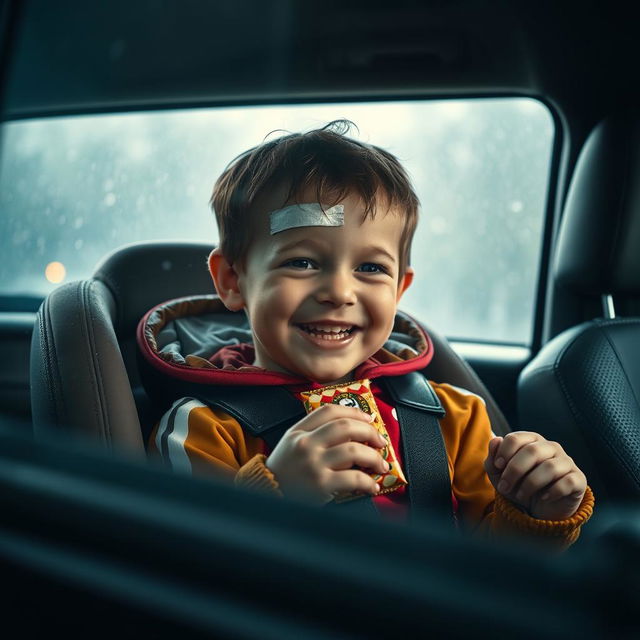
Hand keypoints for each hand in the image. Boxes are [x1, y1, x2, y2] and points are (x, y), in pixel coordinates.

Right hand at [266, 403, 388, 503]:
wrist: (267, 496)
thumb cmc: (284, 472)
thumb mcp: (291, 444)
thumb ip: (314, 433)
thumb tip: (353, 432)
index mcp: (299, 431)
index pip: (330, 411)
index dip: (354, 412)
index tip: (369, 418)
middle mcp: (306, 443)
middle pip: (346, 426)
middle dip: (370, 432)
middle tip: (381, 442)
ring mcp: (313, 463)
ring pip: (354, 450)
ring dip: (374, 457)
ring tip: (381, 465)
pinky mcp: (321, 484)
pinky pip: (354, 478)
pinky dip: (368, 482)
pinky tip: (372, 485)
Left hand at [484, 431, 586, 519]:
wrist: (538, 509)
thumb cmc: (517, 486)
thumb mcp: (499, 476)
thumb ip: (493, 459)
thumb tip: (495, 439)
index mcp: (531, 440)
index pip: (516, 438)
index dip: (504, 452)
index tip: (498, 467)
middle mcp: (550, 447)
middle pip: (532, 451)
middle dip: (514, 470)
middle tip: (504, 487)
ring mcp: (566, 462)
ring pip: (550, 467)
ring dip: (530, 484)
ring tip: (521, 495)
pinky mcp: (578, 479)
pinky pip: (567, 482)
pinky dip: (552, 491)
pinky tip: (543, 497)